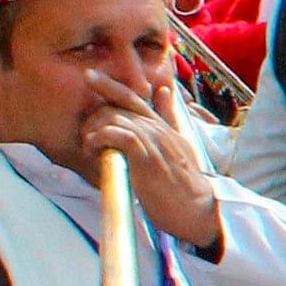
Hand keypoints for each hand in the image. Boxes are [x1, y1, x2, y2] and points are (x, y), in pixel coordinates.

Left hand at [83, 70, 224, 251]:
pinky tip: (94, 149)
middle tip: (87, 138)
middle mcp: (159, 130)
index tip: (90, 75)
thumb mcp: (180, 146)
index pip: (134, 98)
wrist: (198, 210)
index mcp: (163, 128)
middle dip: (94, 117)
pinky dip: (101, 138)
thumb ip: (169, 120)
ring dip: (94, 130)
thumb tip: (164, 92)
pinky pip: (120, 135)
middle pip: (119, 107)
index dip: (110, 85)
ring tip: (89, 147)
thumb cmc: (184, 186)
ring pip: (117, 118)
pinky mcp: (148, 158)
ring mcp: (155, 142)